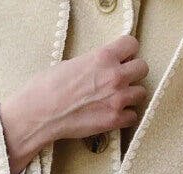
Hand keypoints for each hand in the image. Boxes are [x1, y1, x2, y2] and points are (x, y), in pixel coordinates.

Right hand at [0, 34, 148, 173]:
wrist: (40, 113)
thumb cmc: (48, 87)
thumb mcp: (73, 63)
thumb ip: (94, 63)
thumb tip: (101, 68)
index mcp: (103, 56)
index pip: (132, 44)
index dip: (127, 52)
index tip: (122, 59)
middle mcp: (115, 76)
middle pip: (142, 68)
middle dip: (133, 73)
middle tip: (122, 80)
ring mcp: (117, 99)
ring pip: (141, 93)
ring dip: (131, 95)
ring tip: (117, 99)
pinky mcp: (114, 120)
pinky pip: (133, 116)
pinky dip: (125, 116)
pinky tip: (114, 115)